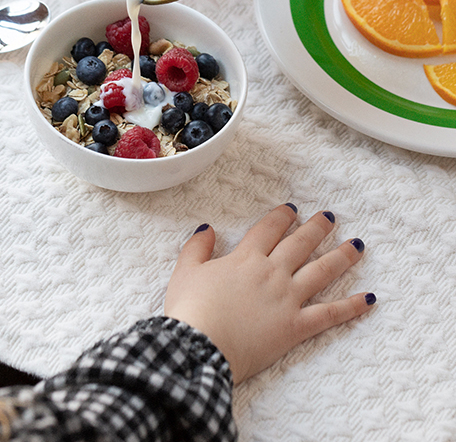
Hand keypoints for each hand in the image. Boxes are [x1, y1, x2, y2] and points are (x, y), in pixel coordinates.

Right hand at [164, 204, 374, 384]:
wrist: (200, 345)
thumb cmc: (191, 310)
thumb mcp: (186, 271)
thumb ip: (197, 247)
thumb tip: (207, 229)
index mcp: (246, 258)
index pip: (268, 229)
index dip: (281, 217)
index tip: (292, 209)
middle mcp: (271, 272)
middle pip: (300, 244)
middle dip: (317, 228)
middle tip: (330, 217)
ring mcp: (287, 298)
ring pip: (321, 272)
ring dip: (342, 257)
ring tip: (358, 245)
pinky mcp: (295, 326)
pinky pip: (329, 314)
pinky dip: (351, 307)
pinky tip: (369, 299)